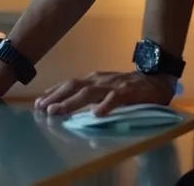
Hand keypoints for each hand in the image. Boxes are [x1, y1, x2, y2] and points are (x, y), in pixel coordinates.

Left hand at [34, 71, 174, 116]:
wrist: (155, 79)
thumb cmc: (127, 86)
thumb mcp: (104, 88)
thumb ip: (88, 94)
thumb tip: (66, 103)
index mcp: (93, 79)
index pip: (68, 84)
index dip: (53, 92)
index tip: (38, 102)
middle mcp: (99, 80)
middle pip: (73, 86)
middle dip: (56, 97)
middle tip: (41, 108)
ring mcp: (112, 85)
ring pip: (88, 93)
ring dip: (71, 102)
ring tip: (58, 111)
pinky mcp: (127, 92)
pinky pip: (114, 99)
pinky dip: (104, 106)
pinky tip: (96, 115)